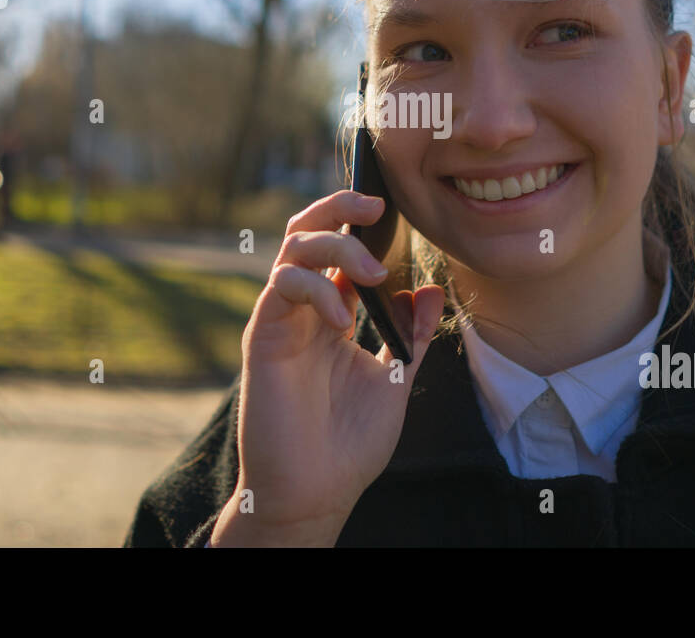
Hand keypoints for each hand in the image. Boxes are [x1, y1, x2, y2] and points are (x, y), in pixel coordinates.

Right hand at [212, 189, 443, 544]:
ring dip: (337, 245)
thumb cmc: (350, 443)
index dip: (360, 220)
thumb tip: (430, 288)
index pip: (339, 246)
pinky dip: (316, 287)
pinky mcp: (264, 335)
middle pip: (308, 229)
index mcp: (332, 312)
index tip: (394, 207)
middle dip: (339, 205)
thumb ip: (410, 333)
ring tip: (373, 273)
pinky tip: (343, 318)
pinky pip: (283, 284)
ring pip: (294, 246)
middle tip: (376, 203)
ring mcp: (282, 318)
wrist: (318, 490)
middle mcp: (303, 308)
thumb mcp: (395, 379)